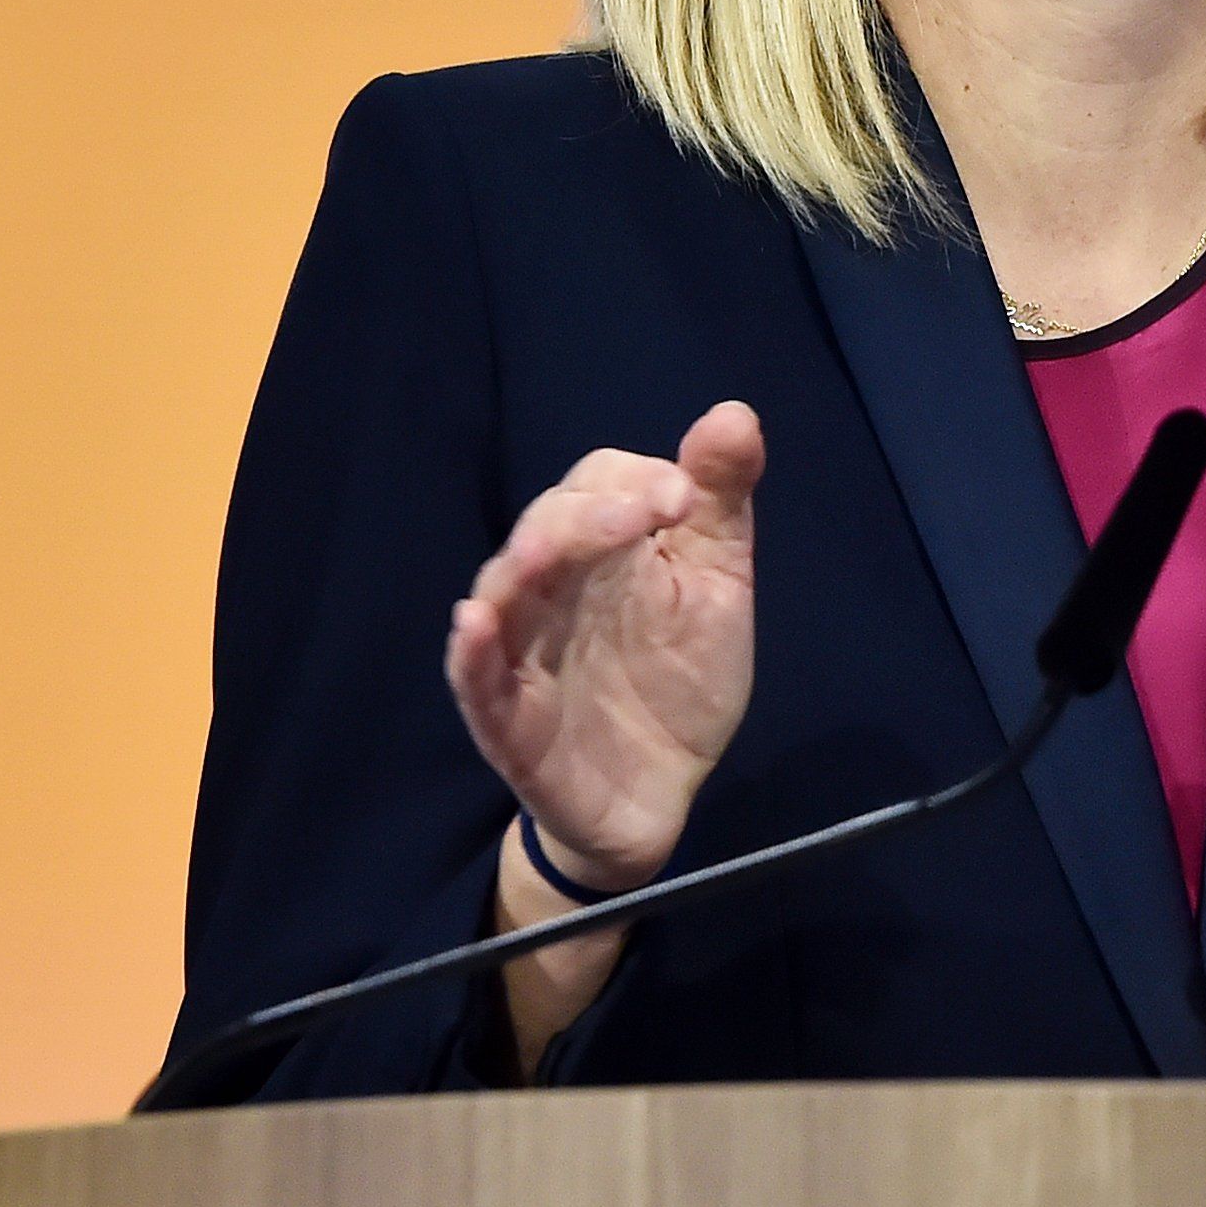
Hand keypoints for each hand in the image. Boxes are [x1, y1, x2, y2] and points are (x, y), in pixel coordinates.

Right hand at [444, 402, 763, 893]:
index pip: (597, 483)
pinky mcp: (506, 718)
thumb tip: (733, 412)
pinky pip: (476, 679)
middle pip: (548, 527)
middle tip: (644, 513)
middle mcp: (553, 589)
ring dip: (523, 565)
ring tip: (546, 549)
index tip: (685, 499)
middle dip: (589, 515)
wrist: (663, 794)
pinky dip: (472, 651)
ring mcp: (524, 650)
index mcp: (604, 550)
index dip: (637, 481)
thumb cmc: (680, 680)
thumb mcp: (717, 584)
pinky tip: (476, 623)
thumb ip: (720, 503)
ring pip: (504, 591)